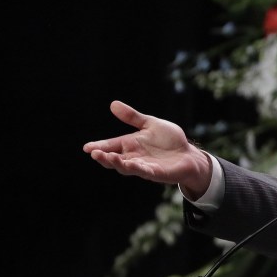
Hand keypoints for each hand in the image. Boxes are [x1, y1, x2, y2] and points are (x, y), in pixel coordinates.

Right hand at [83, 101, 212, 196]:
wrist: (189, 154)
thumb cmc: (170, 141)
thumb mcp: (150, 124)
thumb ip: (133, 117)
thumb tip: (113, 104)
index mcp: (130, 145)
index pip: (111, 146)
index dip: (99, 146)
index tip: (86, 147)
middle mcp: (134, 157)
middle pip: (114, 159)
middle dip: (104, 156)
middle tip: (94, 153)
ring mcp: (144, 166)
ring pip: (126, 167)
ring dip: (116, 163)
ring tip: (108, 157)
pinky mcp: (156, 173)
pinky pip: (144, 171)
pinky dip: (137, 168)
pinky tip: (131, 164)